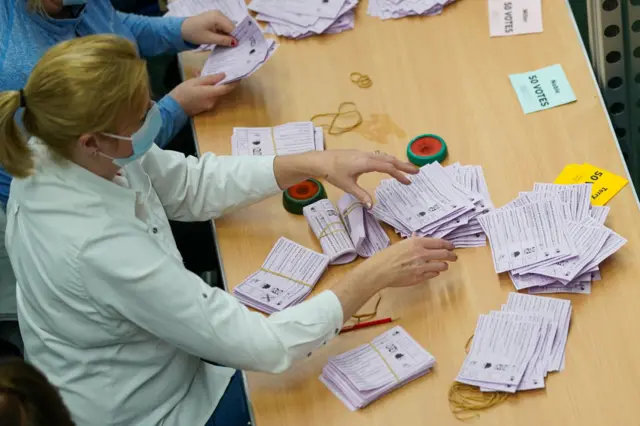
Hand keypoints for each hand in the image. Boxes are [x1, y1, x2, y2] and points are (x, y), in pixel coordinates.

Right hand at [168, 73, 238, 116]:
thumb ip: (210, 79)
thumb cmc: (183, 92)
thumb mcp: (195, 82)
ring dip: (211, 85)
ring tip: (201, 75)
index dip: (235, 82)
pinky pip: (209, 96)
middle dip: (219, 81)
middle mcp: (213, 101)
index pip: (228, 88)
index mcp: (211, 94)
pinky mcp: (205, 108)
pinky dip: (207, 90)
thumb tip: (223, 75)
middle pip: (221, 90)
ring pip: (214, 93)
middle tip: (216, 70)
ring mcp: (209, 106)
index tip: (240, 75)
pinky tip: (198, 84)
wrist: (173, 108)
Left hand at [181, 10, 236, 46]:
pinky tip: (221, 39)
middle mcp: (219, 14)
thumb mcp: (209, 39)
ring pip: (227, 26)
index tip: (237, 47)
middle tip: (231, 47)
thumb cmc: (194, 33)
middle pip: (231, 26)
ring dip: (227, 35)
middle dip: (232, 36)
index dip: (235, 37)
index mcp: (217, 17)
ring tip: (225, 44)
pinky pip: (223, 25)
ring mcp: (217, 14)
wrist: (182, 28)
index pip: (232, 28)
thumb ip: (223, 40)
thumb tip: (236, 43)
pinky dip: (223, 32)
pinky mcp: (214, 17)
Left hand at [316, 150, 418, 207]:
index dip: (399, 175)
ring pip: (384, 156)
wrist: (320, 160)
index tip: (408, 182)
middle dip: (404, 165)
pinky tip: (388, 165)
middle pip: (390, 159)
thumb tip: (371, 206)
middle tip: (417, 171)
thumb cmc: (333, 173)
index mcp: (366, 163)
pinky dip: (387, 160)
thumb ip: (361, 195)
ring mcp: (364, 153)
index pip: (388, 168)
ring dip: (396, 162)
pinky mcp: (359, 154)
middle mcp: (367, 156)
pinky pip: (378, 156)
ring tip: (406, 169)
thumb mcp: (347, 186)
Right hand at [331, 237, 455, 319]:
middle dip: (452, 256)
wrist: (380, 271)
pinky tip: (433, 271)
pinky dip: (435, 272)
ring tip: (444, 265)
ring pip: (442, 266)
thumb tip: (417, 235)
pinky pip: (434, 274)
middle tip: (454, 257)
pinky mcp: (420, 277)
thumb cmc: (387, 256)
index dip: (448, 245)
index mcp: (417, 242)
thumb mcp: (400, 244)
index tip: (452, 246)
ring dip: (444, 265)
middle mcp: (422, 253)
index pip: (439, 243)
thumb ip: (412, 240)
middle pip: (444, 254)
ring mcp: (422, 266)